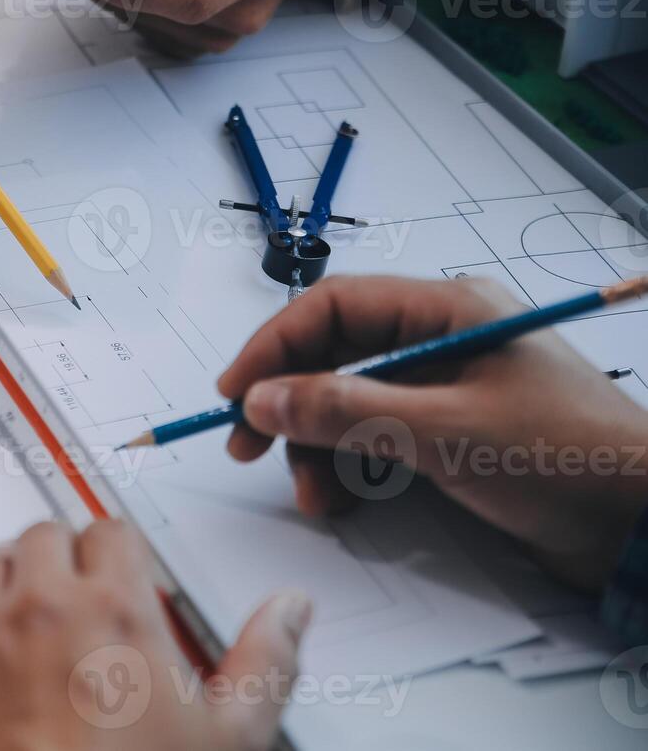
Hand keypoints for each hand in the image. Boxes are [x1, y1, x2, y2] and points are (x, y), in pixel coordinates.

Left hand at [0, 520, 310, 750]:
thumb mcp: (227, 739)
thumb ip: (265, 662)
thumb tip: (290, 611)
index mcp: (114, 611)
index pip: (111, 533)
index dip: (120, 554)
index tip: (124, 579)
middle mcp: (40, 607)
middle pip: (43, 537)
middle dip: (63, 558)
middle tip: (78, 599)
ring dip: (7, 579)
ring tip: (28, 617)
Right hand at [219, 276, 647, 589]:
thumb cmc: (571, 460)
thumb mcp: (448, 434)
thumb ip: (348, 412)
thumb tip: (263, 399)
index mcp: (448, 310)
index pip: (335, 306)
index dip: (274, 345)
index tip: (236, 394)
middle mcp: (442, 340)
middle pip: (334, 355)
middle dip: (289, 403)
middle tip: (249, 446)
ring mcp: (446, 389)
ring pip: (348, 403)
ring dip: (318, 448)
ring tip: (316, 497)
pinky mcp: (451, 436)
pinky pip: (376, 439)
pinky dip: (350, 469)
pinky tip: (346, 501)